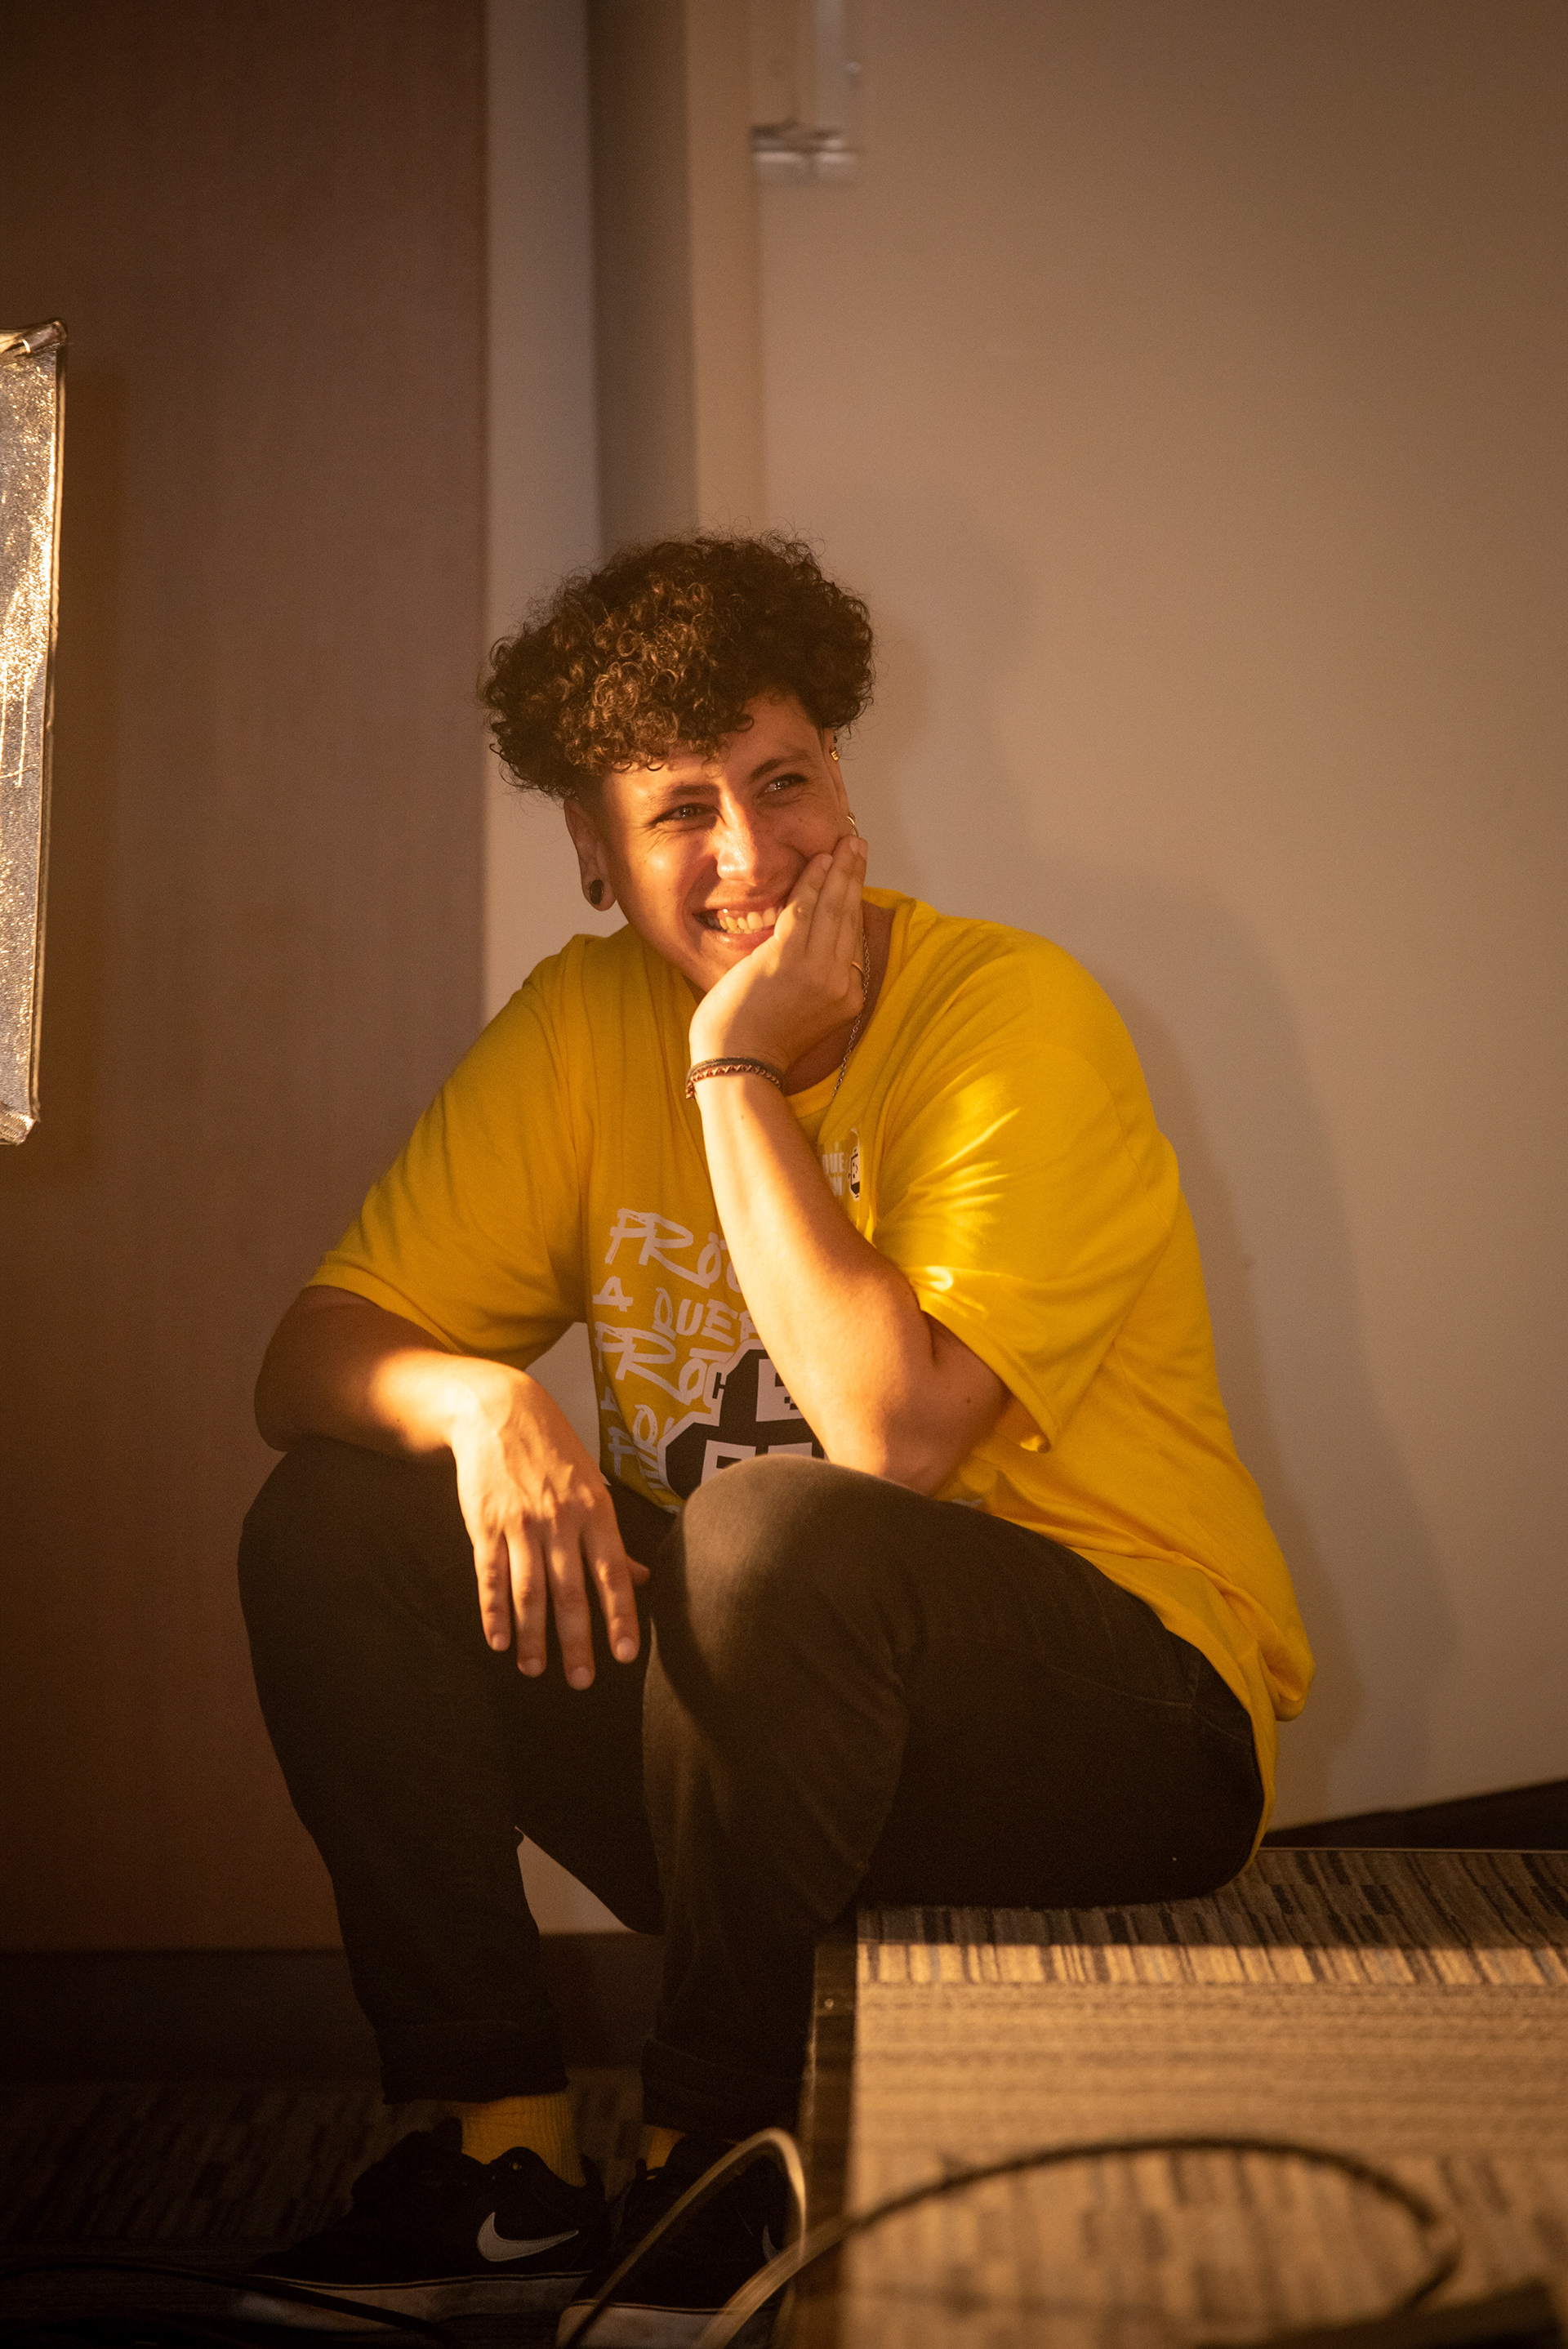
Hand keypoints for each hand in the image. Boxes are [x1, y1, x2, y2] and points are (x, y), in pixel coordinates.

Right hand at [441, 1361, 648, 1685]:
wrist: (500, 1412)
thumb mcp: (592, 1486)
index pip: (612, 1573)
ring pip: (529, 1590)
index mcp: (595, 1511)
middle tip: (580, 1681)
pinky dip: (494, 1611)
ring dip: (532, 1635)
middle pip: (570, 1591)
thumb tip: (644, 1578)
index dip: (620, 1616)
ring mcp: (521, 1523)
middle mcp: (561, 1520)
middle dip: (576, 1641)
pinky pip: (491, 1575)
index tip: (626, 1654)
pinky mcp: (485, 1524)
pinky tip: (498, 1640)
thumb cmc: (554, 1452)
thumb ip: (613, 1539)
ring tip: (535, 1669)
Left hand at [688, 830, 868, 1071]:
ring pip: (832, 909)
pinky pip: (803, 909)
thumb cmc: (757, 1039)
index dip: (854, 902)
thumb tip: (810, 939)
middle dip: (854, 877)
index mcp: (847, 998)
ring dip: (839, 870)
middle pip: (849, 918)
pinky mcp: (787, 960)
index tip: (854, 876)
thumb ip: (813, 977)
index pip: (853, 939)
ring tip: (845, 845)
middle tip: (858, 846)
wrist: (737, 1064)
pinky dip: (811, 881)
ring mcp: (816, 972)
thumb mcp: (801, 1010)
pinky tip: (818, 861)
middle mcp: (839, 984)